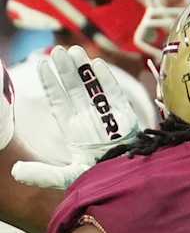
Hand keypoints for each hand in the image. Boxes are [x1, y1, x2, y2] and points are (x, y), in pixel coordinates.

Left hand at [12, 47, 138, 189]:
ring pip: (93, 86)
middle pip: (74, 88)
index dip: (50, 83)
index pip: (58, 100)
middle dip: (66, 69)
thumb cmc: (102, 178)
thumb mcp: (68, 177)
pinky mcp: (126, 116)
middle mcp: (89, 118)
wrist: (132, 182)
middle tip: (58, 50)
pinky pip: (115, 94)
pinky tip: (97, 65)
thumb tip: (14, 171)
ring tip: (75, 50)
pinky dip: (107, 80)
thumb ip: (43, 174)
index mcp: (73, 128)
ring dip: (84, 69)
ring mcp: (108, 115)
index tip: (42, 64)